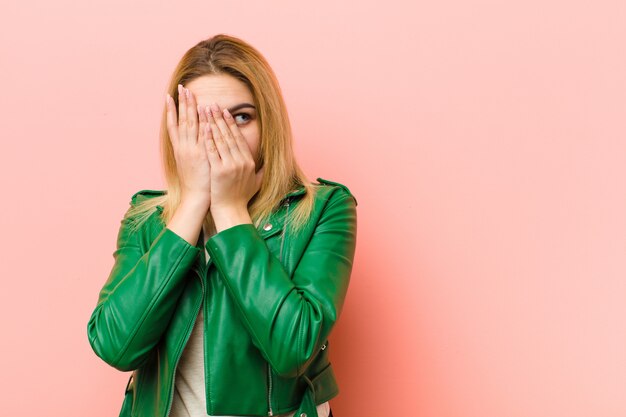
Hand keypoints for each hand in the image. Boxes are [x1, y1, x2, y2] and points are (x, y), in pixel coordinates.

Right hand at [165, 84, 211, 204]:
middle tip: (181, 87)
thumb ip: (189, 151)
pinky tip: (203, 110)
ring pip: (190, 124)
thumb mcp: (188, 164)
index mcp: (178, 149)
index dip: (171, 110)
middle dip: (181, 103)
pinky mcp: (202, 154)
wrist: (196, 197)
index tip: (169, 96)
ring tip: (189, 93)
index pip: (173, 125)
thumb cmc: (195, 183)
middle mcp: (183, 147)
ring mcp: (192, 150)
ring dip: (190, 107)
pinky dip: (202, 122)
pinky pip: (202, 135)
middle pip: (181, 120)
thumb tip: (190, 141)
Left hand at [204, 102, 264, 214]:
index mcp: (249, 162)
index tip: (225, 111)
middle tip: (212, 104)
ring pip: (221, 140)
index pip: (239, 138)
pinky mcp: (219, 171)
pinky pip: (213, 151)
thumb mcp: (256, 183)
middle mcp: (241, 162)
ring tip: (205, 110)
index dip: (231, 124)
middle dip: (220, 118)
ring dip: (213, 123)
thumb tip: (267, 163)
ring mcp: (230, 166)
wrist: (231, 211)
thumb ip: (261, 170)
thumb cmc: (241, 198)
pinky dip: (209, 138)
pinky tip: (204, 127)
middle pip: (229, 135)